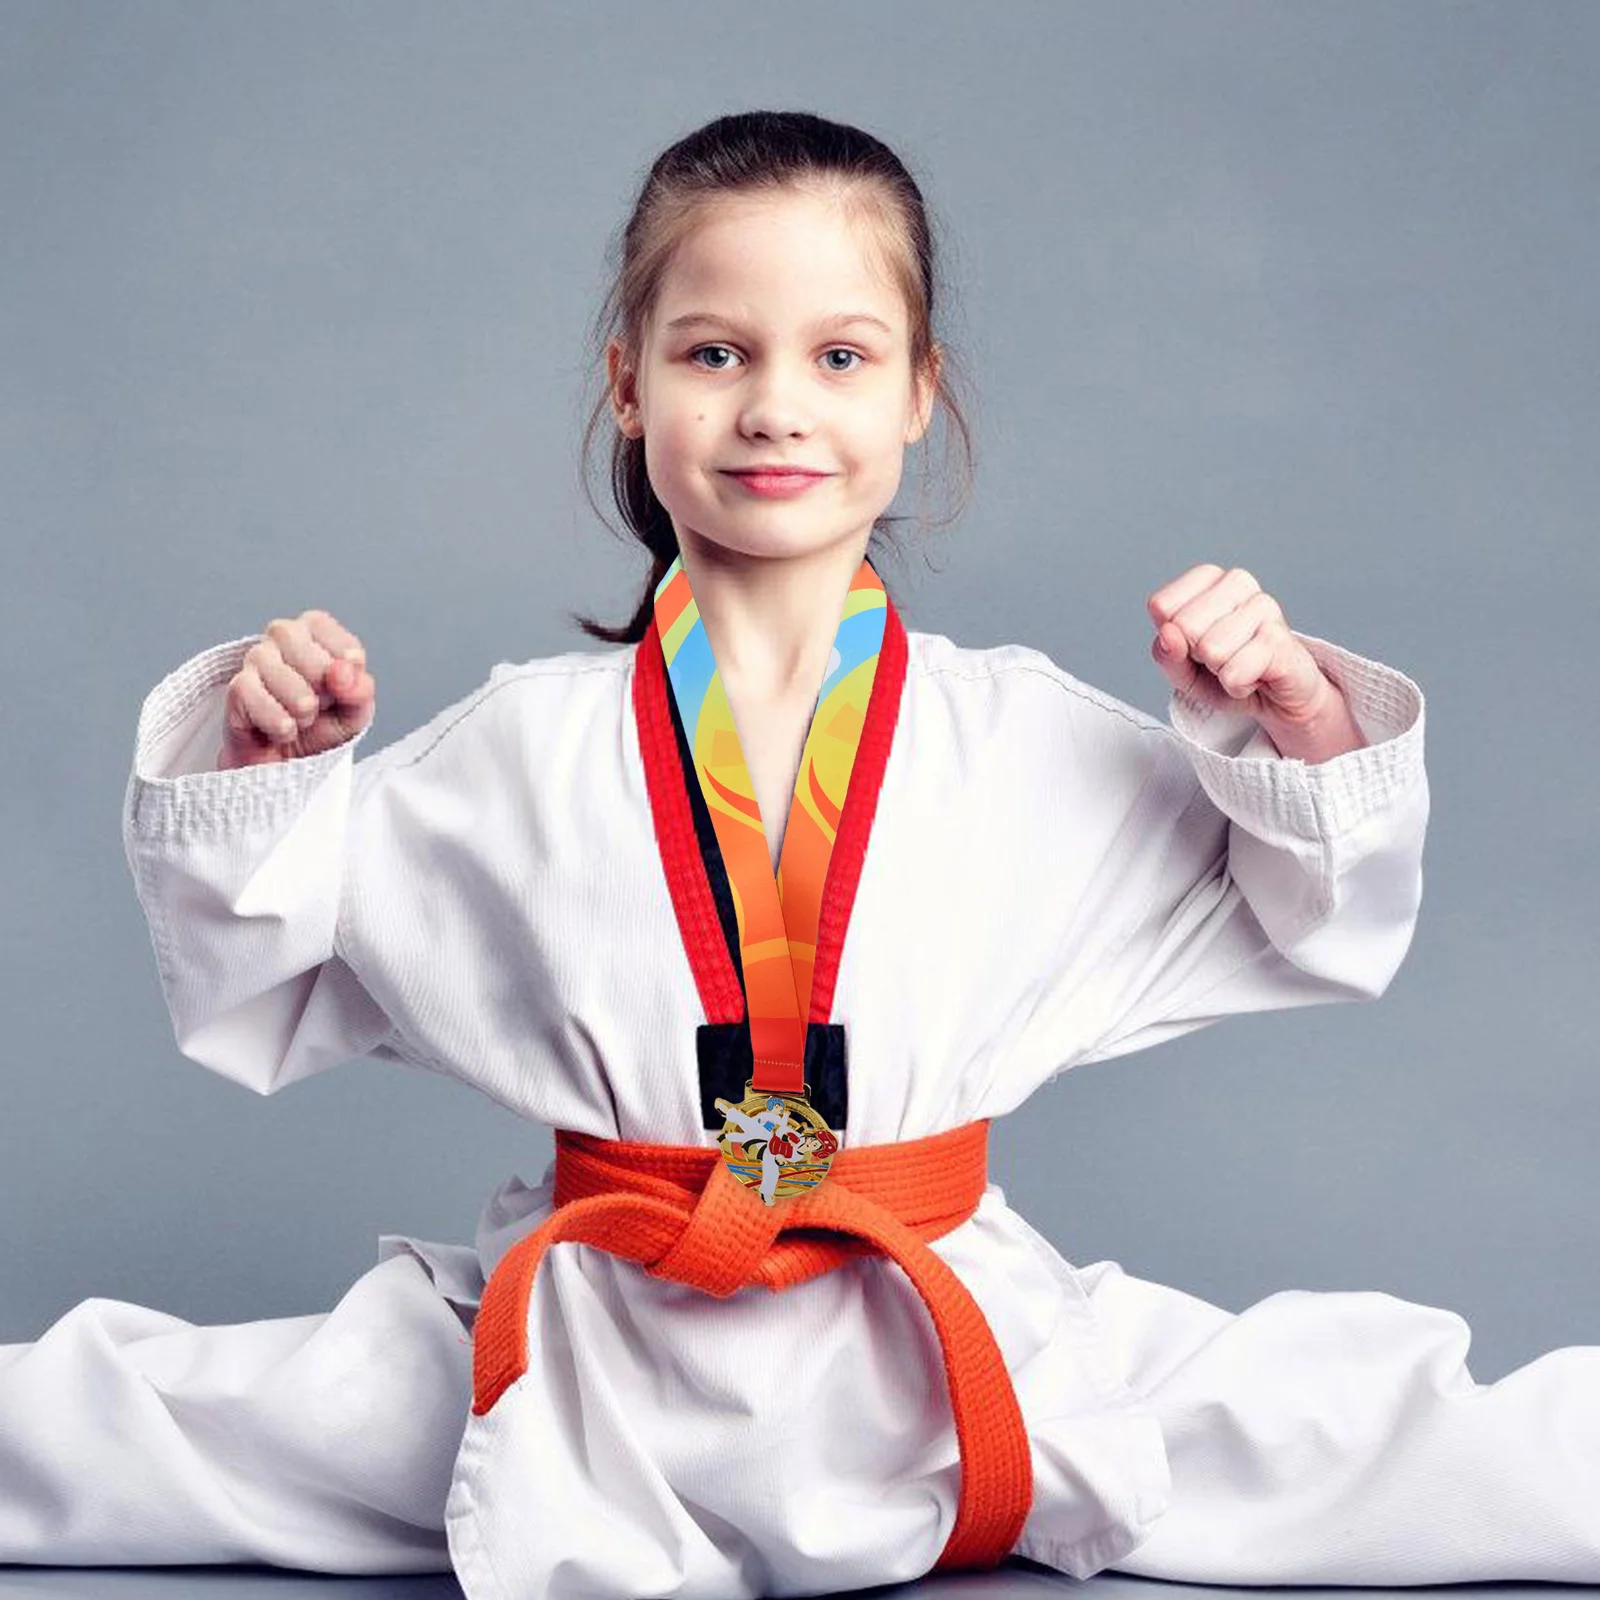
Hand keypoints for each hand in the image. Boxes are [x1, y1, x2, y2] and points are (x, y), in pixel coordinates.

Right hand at [218, 608, 374, 768]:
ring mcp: (255, 660)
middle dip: (320, 686)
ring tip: (304, 721)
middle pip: (300, 646)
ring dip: (300, 707)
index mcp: (314, 633)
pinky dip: (276, 721)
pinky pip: (252, 696)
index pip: (325, 628)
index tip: (344, 688)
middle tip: (321, 705)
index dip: (341, 662)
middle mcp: (282, 638)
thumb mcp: (356, 710)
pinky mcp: (237, 690)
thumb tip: (342, 671)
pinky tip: (285, 730)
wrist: (292, 762)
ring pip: (277, 672)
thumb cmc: (324, 725)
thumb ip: (359, 689)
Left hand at [1146, 564, 1337, 729]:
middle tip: (1222, 657)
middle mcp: (1238, 582)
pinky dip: (1238, 686)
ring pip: (1210, 650)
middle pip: (1183, 626)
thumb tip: (1168, 633)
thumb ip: (1166, 653)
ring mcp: (1264, 606)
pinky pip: (1234, 673)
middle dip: (1197, 655)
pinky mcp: (1281, 637)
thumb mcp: (1182, 669)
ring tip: (1240, 665)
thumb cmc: (1228, 672)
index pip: (1161, 605)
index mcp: (1208, 578)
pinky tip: (1255, 676)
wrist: (1277, 698)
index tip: (1196, 643)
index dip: (1172, 637)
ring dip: (1221, 671)